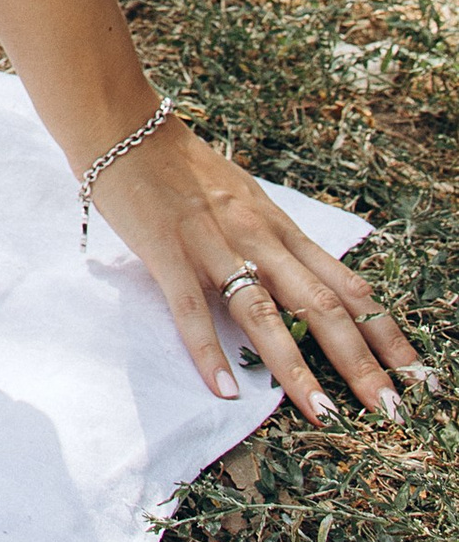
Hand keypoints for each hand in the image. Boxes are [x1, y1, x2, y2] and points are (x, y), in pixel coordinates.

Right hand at [94, 120, 433, 422]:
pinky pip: (193, 309)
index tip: (415, 373)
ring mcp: (213, 245)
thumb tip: (312, 284)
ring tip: (324, 413)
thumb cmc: (185, 168)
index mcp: (281, 229)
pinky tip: (224, 389)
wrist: (126, 128)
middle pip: (320, 306)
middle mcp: (258, 238)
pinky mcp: (168, 252)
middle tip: (391, 409)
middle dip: (360, 362)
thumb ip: (276, 243)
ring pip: (264, 312)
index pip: (347, 286)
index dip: (384, 332)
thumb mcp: (247, 201)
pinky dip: (209, 351)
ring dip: (297, 367)